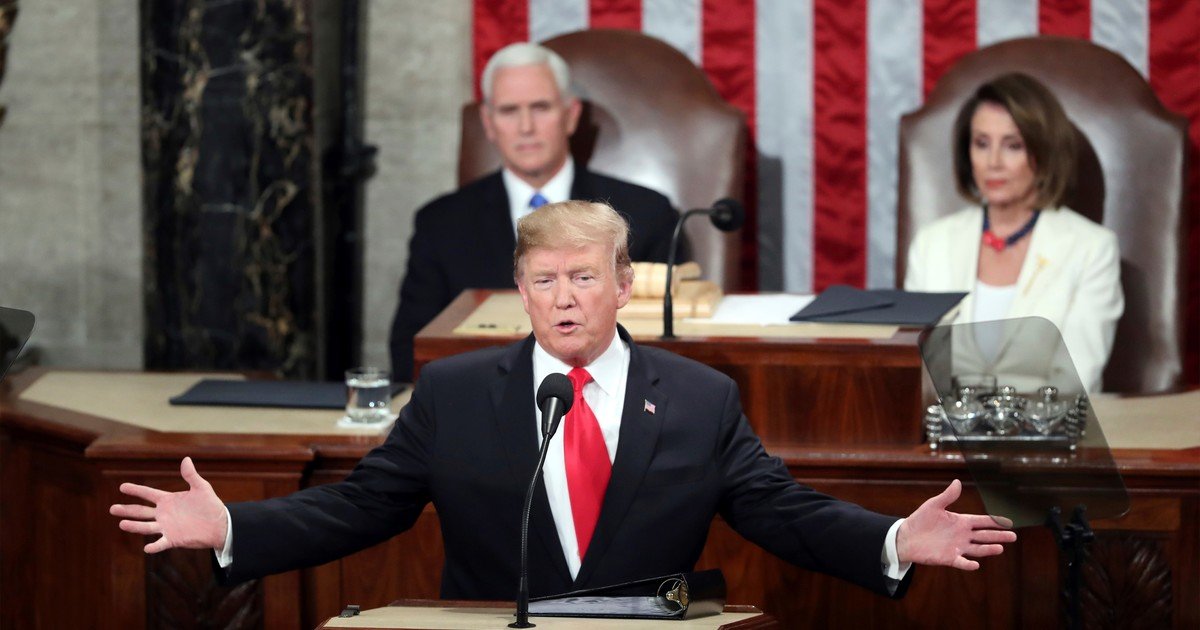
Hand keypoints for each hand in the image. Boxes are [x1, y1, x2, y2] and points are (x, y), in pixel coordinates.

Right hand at [109, 457, 228, 552]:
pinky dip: (154, 546)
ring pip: (146, 526)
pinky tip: (147, 547)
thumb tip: (186, 459)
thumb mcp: (201, 488)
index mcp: (168, 500)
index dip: (136, 490)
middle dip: (127, 510)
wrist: (220, 524)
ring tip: (121, 524)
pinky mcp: (173, 539)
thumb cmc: (210, 505)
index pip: (148, 494)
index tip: (122, 487)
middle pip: (141, 511)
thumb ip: (191, 475)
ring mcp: (167, 527)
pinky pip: (161, 543)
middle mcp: (164, 514)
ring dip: (134, 526)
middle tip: (112, 508)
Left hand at [896, 479, 1015, 569]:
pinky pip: (961, 562)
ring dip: (988, 549)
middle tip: (1013, 536)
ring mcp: (957, 547)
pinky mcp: (949, 558)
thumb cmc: (920, 520)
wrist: (907, 537)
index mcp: (961, 522)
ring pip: (977, 549)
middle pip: (984, 536)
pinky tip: (976, 564)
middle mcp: (962, 535)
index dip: (995, 522)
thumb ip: (947, 496)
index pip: (982, 522)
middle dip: (998, 536)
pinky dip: (968, 564)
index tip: (1009, 522)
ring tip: (1000, 548)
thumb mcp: (934, 505)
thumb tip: (957, 482)